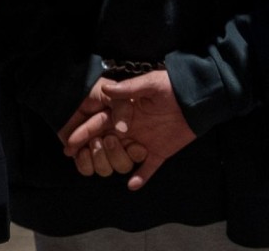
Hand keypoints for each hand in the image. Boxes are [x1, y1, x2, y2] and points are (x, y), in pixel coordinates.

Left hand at [56, 79, 148, 177]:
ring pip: (106, 169)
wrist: (69, 94)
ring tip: (93, 142)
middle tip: (108, 139)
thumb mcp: (113, 95)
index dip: (136, 153)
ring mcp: (99, 150)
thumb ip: (123, 108)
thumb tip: (123, 129)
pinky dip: (84, 162)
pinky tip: (80, 150)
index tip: (134, 145)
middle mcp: (116, 143)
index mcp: (128, 130)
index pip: (138, 152)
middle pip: (124, 165)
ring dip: (99, 158)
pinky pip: (88, 170)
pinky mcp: (83, 155)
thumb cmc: (93, 92)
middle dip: (116, 155)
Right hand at [66, 70, 196, 191]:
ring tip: (107, 165)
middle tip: (82, 156)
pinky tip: (132, 185)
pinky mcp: (160, 151)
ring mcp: (145, 141)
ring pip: (122, 157)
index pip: (100, 124)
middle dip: (92, 151)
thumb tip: (105, 88)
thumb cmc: (173, 86)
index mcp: (125, 113)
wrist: (199, 97)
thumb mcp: (150, 83)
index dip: (84, 133)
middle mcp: (131, 128)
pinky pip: (148, 168)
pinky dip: (141, 177)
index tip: (69, 144)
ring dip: (115, 162)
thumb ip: (128, 89)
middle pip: (105, 143)